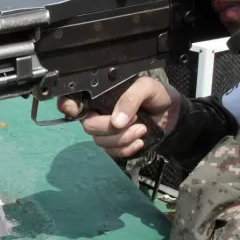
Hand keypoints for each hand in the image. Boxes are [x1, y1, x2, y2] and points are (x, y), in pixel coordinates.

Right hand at [59, 76, 179, 158]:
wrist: (172, 114)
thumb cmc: (157, 95)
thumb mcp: (147, 87)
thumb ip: (130, 98)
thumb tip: (116, 122)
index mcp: (101, 94)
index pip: (73, 98)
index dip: (67, 105)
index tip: (74, 110)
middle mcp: (98, 112)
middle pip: (88, 125)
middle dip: (110, 127)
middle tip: (135, 121)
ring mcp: (106, 130)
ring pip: (100, 141)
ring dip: (122, 139)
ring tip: (142, 129)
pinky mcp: (115, 145)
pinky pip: (112, 152)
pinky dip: (126, 149)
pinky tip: (140, 141)